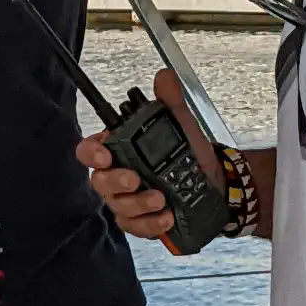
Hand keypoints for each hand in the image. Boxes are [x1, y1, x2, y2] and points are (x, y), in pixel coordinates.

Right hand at [77, 69, 221, 249]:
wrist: (215, 182)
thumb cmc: (188, 153)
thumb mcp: (181, 124)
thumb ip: (170, 101)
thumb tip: (164, 77)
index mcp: (118, 150)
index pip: (90, 151)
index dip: (91, 153)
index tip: (105, 155)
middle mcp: (116, 177)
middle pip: (100, 182)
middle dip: (116, 182)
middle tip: (135, 179)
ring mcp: (126, 202)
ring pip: (118, 208)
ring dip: (138, 205)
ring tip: (161, 199)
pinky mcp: (140, 222)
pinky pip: (135, 227)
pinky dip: (150, 225)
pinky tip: (166, 217)